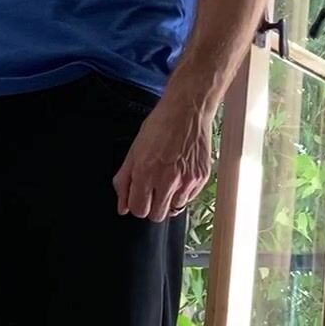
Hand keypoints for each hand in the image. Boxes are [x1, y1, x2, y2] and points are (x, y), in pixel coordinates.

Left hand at [113, 100, 210, 221]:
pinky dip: (184, 191)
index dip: (138, 205)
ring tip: (170, 179)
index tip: (140, 197)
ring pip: (174, 209)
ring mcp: (187, 180)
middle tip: (154, 191)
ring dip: (170, 199)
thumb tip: (123, 208)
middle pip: (157, 215)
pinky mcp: (201, 178)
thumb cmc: (160, 126)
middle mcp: (167, 179)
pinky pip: (190, 198)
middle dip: (153, 206)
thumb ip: (124, 181)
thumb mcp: (134, 151)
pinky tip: (181, 173)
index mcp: (145, 172)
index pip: (139, 210)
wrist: (188, 110)